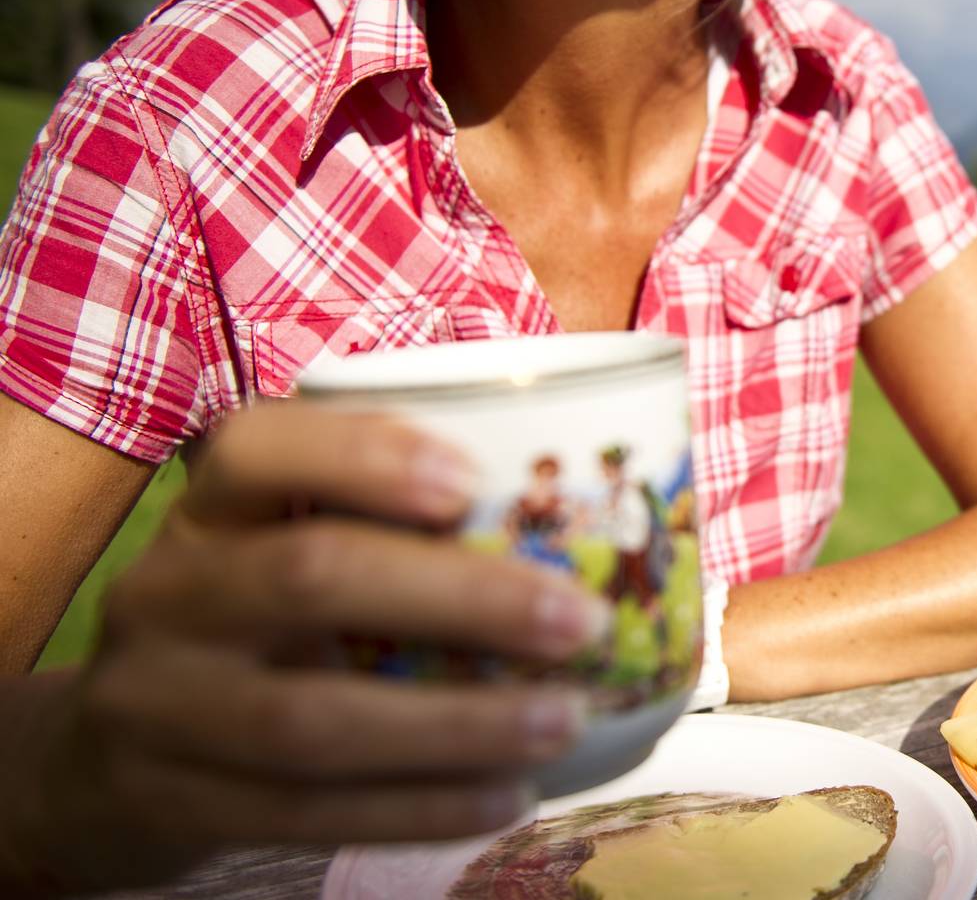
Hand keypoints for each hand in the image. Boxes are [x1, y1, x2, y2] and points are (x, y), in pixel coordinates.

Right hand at [6, 403, 610, 891]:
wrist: (96, 762)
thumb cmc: (247, 634)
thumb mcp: (278, 556)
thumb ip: (388, 531)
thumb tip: (597, 516)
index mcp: (207, 512)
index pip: (256, 448)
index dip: (364, 453)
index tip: (473, 480)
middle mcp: (167, 593)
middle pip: (309, 577)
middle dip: (460, 598)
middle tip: (581, 620)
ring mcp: (153, 703)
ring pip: (309, 717)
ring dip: (455, 723)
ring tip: (563, 720)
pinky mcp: (168, 801)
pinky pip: (305, 812)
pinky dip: (418, 807)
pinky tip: (505, 795)